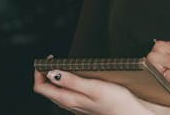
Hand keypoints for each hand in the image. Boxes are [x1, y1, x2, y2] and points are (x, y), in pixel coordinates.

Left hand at [33, 68, 150, 114]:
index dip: (39, 72)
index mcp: (68, 99)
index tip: (47, 60)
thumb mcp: (93, 87)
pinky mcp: (83, 104)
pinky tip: (75, 75)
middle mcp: (69, 104)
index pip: (41, 88)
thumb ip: (71, 81)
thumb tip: (51, 73)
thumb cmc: (116, 101)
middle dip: (45, 73)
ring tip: (62, 65)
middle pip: (46, 90)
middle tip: (53, 59)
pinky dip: (65, 82)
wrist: (130, 113)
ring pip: (56, 92)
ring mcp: (76, 105)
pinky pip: (66, 93)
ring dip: (54, 77)